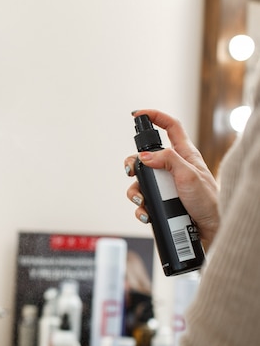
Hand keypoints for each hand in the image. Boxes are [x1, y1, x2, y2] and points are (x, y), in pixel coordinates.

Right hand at [124, 109, 219, 249]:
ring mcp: (166, 186)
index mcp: (184, 155)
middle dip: (133, 165)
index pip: (170, 127)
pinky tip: (146, 213)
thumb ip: (167, 160)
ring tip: (141, 201)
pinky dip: (141, 208)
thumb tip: (144, 156)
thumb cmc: (210, 202)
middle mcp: (173, 169)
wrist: (214, 230)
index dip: (155, 117)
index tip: (139, 115)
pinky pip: (144, 202)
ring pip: (140, 183)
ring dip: (135, 192)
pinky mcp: (162, 203)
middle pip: (145, 158)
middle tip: (131, 171)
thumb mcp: (189, 175)